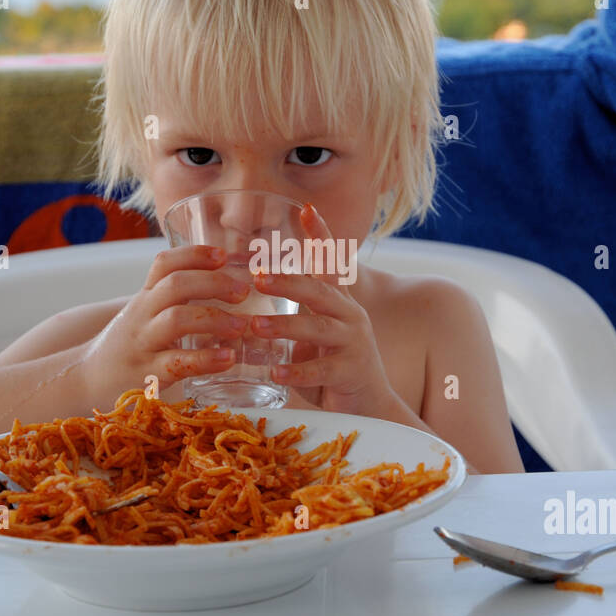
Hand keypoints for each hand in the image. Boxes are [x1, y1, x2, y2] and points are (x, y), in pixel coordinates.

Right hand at [82, 244, 250, 400]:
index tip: (223, 256)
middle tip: (244, 292)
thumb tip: (225, 285)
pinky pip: (178, 363)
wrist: (87, 379)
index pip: (165, 263)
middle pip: (175, 285)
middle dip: (214, 283)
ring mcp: (143, 344)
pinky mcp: (147, 375)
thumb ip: (174, 301)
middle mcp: (142, 314)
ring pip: (176, 320)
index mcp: (145, 297)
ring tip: (241, 326)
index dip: (194, 254)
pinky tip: (228, 358)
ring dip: (214, 319)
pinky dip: (206, 359)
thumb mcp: (145, 314)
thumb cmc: (128, 344)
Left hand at [249, 203, 396, 415]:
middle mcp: (350, 315)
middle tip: (258, 276)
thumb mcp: (314, 336)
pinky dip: (296, 371)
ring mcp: (354, 343)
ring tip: (255, 326)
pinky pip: (322, 369)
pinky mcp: (352, 372)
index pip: (331, 261)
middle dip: (289, 281)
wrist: (370, 407)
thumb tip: (244, 307)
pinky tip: (275, 372)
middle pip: (321, 290)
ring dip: (285, 326)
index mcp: (339, 302)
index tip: (306, 209)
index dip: (321, 235)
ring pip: (319, 328)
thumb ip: (292, 318)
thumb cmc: (333, 367)